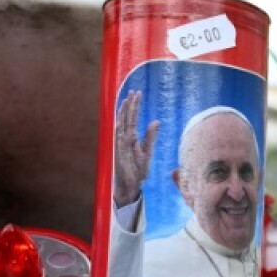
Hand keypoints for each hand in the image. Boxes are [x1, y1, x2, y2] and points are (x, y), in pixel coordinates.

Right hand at [113, 90, 158, 206]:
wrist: (130, 185)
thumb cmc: (138, 170)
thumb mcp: (147, 151)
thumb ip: (151, 136)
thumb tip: (156, 121)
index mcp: (130, 137)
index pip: (132, 118)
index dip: (134, 105)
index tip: (137, 93)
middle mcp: (124, 139)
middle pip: (126, 119)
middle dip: (129, 105)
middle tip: (133, 91)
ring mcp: (120, 147)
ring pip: (121, 127)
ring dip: (124, 115)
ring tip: (128, 102)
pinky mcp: (120, 156)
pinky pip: (121, 144)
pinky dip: (123, 134)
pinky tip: (128, 127)